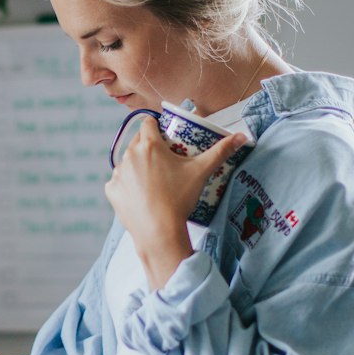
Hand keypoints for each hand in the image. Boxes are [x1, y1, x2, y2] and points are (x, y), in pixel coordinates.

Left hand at [105, 119, 247, 288]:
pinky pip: (119, 181)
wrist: (159, 232)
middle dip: (149, 147)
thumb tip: (242, 136)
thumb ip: (220, 151)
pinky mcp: (111, 190)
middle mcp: (128, 155)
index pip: (148, 122)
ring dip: (138, 166)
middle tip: (165, 160)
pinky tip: (141, 194)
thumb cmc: (179, 199)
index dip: (156, 126)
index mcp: (148, 145)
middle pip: (138, 142)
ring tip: (154, 180)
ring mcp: (117, 173)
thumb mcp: (201, 172)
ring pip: (128, 162)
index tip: (164, 135)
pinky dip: (128, 185)